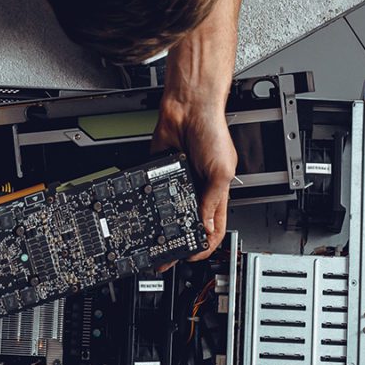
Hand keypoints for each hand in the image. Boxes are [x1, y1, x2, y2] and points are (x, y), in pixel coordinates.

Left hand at [154, 92, 235, 259]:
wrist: (188, 107)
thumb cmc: (212, 131)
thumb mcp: (221, 170)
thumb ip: (212, 199)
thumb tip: (206, 225)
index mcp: (216, 192)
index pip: (214, 226)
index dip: (205, 244)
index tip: (192, 255)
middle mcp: (196, 189)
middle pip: (187, 223)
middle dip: (178, 242)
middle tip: (165, 257)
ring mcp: (177, 182)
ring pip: (168, 212)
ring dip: (161, 227)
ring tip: (152, 242)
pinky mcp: (160, 172)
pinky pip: (153, 191)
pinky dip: (148, 203)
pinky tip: (143, 214)